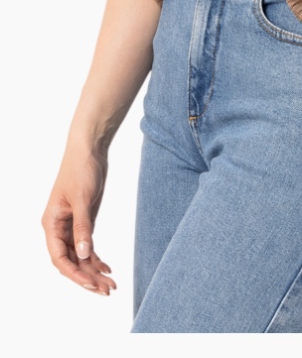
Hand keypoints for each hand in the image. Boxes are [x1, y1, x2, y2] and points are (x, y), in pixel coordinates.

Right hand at [42, 147, 116, 296]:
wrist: (89, 149)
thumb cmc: (81, 169)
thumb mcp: (83, 198)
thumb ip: (83, 226)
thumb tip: (85, 254)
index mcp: (52, 223)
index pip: (60, 257)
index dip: (74, 273)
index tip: (90, 284)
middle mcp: (59, 228)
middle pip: (71, 260)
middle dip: (87, 277)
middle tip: (107, 290)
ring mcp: (71, 226)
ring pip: (80, 256)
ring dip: (93, 271)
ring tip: (110, 285)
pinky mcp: (83, 221)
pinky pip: (87, 245)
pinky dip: (96, 258)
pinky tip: (107, 268)